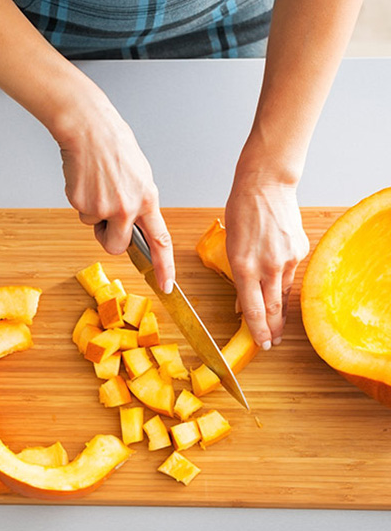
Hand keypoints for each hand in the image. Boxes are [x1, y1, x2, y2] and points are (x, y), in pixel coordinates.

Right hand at [56, 99, 174, 292]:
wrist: (88, 129)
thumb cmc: (114, 146)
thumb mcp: (140, 175)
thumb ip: (140, 202)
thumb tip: (134, 222)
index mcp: (147, 199)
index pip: (160, 241)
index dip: (164, 266)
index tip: (166, 285)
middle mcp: (127, 208)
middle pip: (117, 246)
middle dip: (109, 239)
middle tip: (105, 219)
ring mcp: (104, 208)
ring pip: (95, 227)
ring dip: (94, 213)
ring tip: (97, 184)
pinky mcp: (82, 204)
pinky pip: (81, 213)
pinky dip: (81, 200)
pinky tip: (85, 180)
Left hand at [225, 177, 308, 349]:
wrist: (266, 186)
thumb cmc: (241, 212)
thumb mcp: (230, 246)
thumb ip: (238, 276)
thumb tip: (243, 301)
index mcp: (244, 266)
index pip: (253, 309)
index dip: (258, 330)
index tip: (262, 344)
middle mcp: (267, 266)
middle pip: (272, 308)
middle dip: (273, 329)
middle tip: (273, 343)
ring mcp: (287, 259)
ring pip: (282, 293)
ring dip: (279, 310)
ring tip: (277, 324)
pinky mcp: (299, 251)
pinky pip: (290, 274)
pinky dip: (282, 283)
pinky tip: (279, 287)